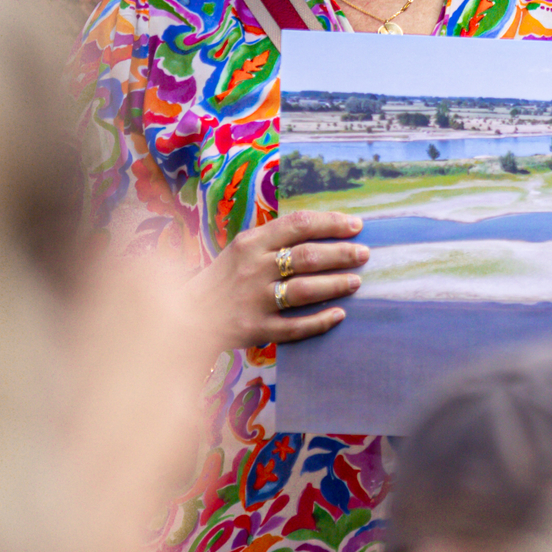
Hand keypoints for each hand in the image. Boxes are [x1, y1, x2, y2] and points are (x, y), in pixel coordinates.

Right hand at [201, 208, 369, 352]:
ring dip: (335, 285)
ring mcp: (254, 299)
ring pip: (304, 290)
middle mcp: (253, 268)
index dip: (331, 223)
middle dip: (341, 254)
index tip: (356, 225)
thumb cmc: (224, 278)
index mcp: (251, 242)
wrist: (188, 314)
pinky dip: (319, 321)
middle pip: (306, 256)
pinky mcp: (256, 328)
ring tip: (356, 281)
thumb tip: (321, 229)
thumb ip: (274, 238)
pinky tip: (339, 315)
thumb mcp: (242, 248)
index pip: (298, 225)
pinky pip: (294, 326)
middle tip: (364, 254)